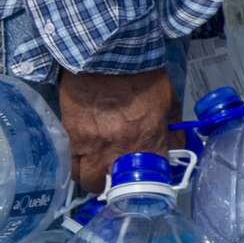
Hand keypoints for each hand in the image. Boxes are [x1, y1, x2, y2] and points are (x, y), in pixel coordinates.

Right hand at [57, 68, 177, 190]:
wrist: (104, 55)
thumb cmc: (140, 74)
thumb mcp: (167, 100)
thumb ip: (170, 127)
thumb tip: (172, 143)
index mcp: (149, 142)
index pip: (156, 175)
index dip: (155, 177)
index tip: (152, 174)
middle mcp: (120, 152)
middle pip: (116, 187)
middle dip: (119, 184)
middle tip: (120, 173)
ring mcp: (92, 147)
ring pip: (89, 180)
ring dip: (94, 178)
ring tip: (97, 167)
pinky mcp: (72, 137)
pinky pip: (71, 163)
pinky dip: (77, 164)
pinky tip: (82, 155)